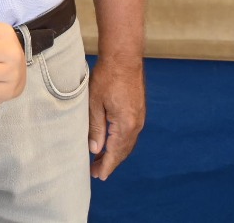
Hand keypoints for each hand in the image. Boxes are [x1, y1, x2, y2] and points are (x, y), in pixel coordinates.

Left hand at [87, 55, 144, 179]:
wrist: (124, 58)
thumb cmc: (107, 77)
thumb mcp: (95, 103)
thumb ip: (96, 128)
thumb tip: (95, 150)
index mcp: (125, 125)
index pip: (115, 153)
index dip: (106, 166)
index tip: (99, 176)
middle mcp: (136, 124)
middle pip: (123, 151)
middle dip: (110, 163)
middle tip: (96, 172)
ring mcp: (139, 118)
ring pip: (127, 143)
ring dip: (115, 153)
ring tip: (100, 160)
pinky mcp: (138, 111)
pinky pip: (129, 134)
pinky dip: (120, 143)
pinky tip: (110, 143)